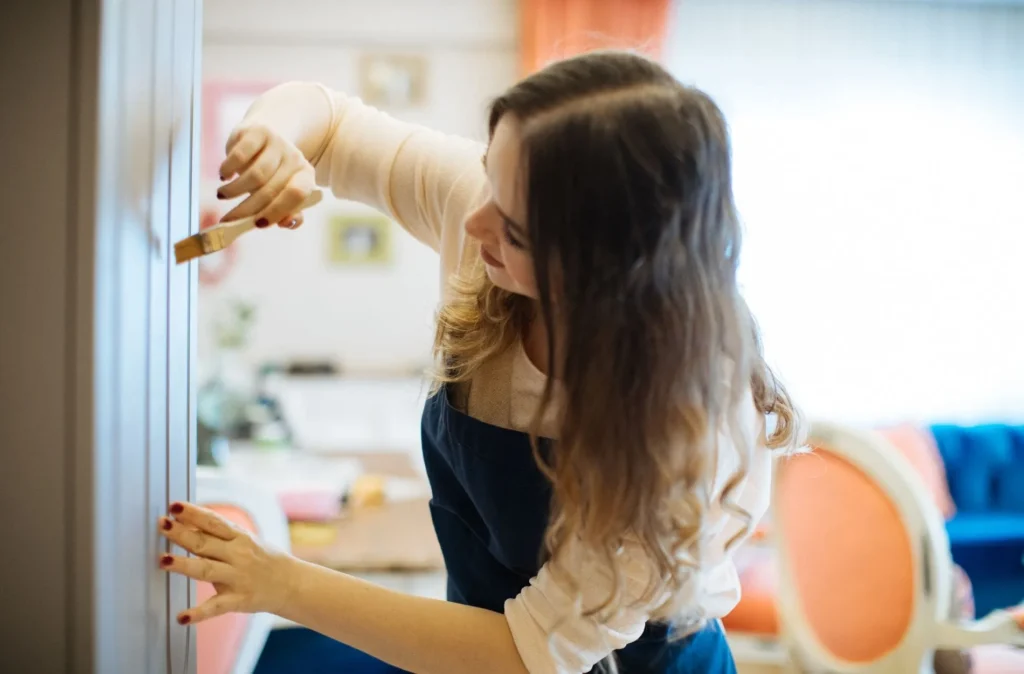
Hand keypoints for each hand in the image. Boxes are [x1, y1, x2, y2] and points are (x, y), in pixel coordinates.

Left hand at [157, 501, 294, 624]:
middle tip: (162, 525)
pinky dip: (198, 613)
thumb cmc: (262, 559)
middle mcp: (238, 555)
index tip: (174, 506)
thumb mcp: (245, 541)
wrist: (291, 583)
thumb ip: (217, 535)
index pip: (213, 522)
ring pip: (207, 570)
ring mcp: (238, 578)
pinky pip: (216, 607)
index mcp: (240, 537)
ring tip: (164, 561)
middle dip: (182, 534)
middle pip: (205, 543)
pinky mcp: (238, 600)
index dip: (193, 513)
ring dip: (184, 565)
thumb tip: (185, 522)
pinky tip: (181, 617)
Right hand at [216, 122, 317, 228]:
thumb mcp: (282, 192)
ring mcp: (277, 142)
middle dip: (247, 209)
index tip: (257, 224)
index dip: (278, 211)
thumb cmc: (272, 173)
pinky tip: (224, 177)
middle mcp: (295, 158)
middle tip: (229, 220)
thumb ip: (289, 212)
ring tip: (223, 196)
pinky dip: (228, 170)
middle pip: (270, 190)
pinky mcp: (257, 131)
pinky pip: (240, 156)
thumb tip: (286, 224)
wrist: (266, 132)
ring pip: (255, 175)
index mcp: (306, 176)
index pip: (297, 195)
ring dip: (234, 191)